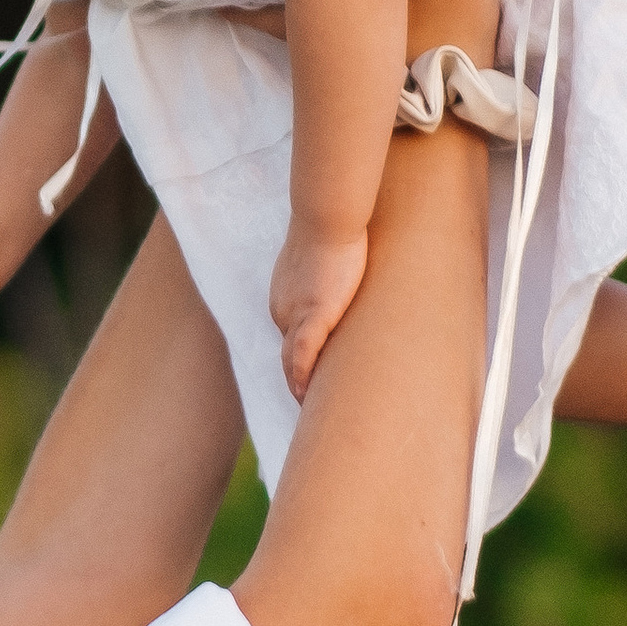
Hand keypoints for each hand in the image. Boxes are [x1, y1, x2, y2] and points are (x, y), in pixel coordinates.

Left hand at [272, 224, 371, 403]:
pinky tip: (304, 394)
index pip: (290, 338)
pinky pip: (304, 353)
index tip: (309, 379)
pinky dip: (302, 375)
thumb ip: (328, 279)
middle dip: (294, 379)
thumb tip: (343, 285)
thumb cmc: (332, 232)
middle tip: (305, 404)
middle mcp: (282, 310)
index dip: (299, 361)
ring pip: (292, 360)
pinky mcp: (315, 313)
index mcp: (283, 300)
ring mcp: (296, 313)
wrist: (327, 217)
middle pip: (287, 354)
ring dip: (297, 385)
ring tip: (307, 408)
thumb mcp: (323, 261)